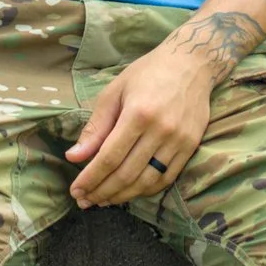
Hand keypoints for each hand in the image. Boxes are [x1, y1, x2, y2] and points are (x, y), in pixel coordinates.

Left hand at [65, 38, 213, 207]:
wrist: (191, 63)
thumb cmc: (148, 73)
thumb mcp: (115, 92)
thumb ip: (95, 127)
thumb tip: (74, 157)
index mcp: (138, 113)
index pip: (109, 157)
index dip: (90, 178)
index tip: (75, 191)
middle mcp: (160, 130)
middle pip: (126, 174)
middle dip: (102, 191)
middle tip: (84, 201)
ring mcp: (178, 141)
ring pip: (146, 182)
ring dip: (122, 196)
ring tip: (103, 200)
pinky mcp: (191, 147)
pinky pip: (166, 179)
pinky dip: (146, 190)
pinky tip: (130, 192)